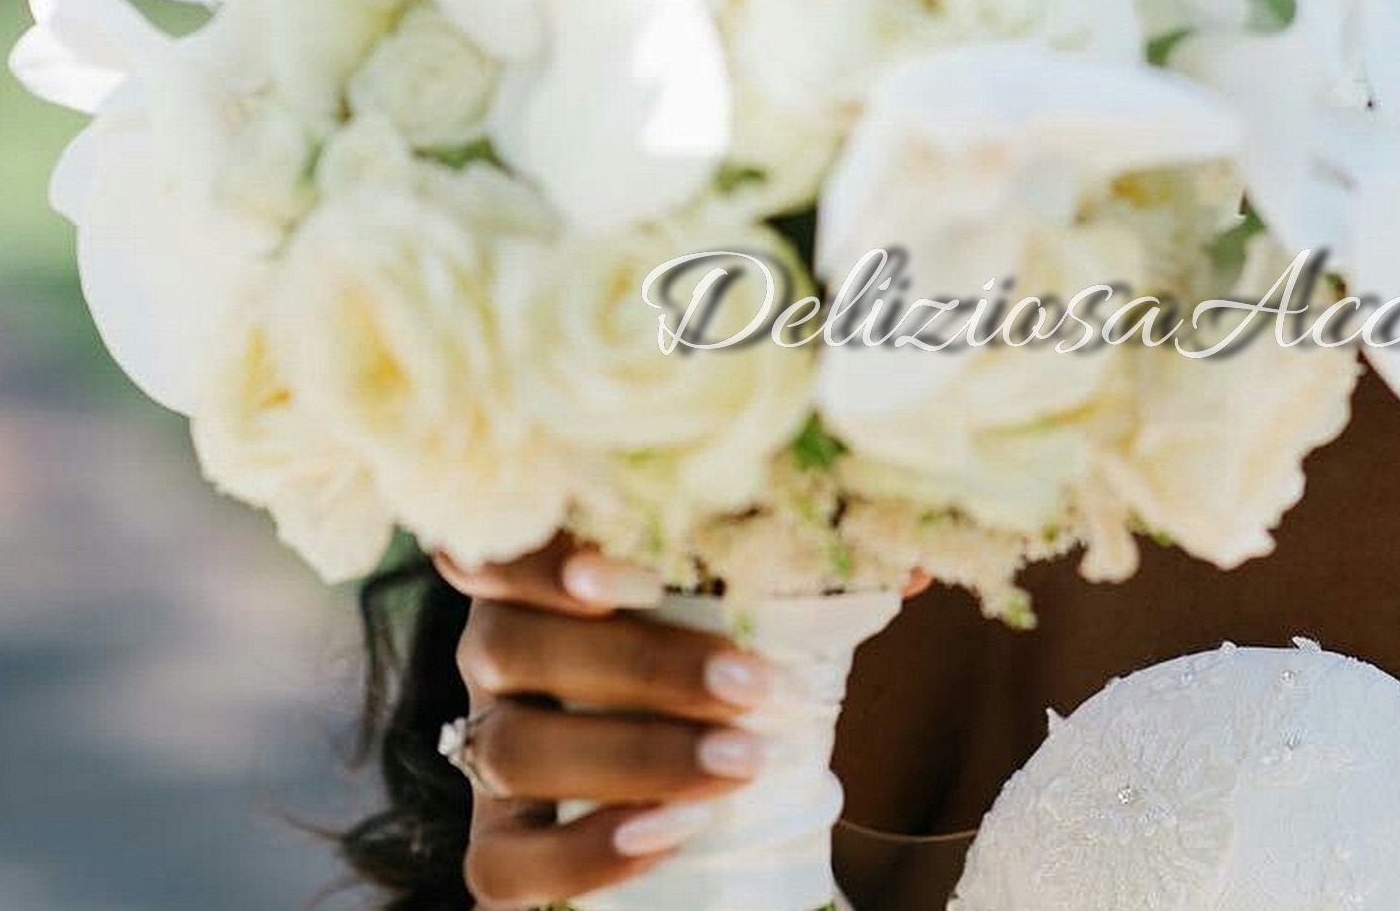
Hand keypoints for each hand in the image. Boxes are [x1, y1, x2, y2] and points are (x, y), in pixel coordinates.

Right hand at [433, 530, 929, 906]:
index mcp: (540, 564)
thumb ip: (813, 560)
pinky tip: (668, 836)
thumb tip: (910, 563)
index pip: (493, 537)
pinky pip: (503, 862)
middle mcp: (493, 647)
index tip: (644, 571)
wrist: (701, 752)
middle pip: (515, 646)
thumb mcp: (754, 586)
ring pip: (513, 749)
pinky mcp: (498, 840)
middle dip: (643, 668)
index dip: (545, 553)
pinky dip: (583, 854)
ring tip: (741, 763)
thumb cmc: (721, 640)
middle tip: (754, 685)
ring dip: (634, 757)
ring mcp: (489, 743)